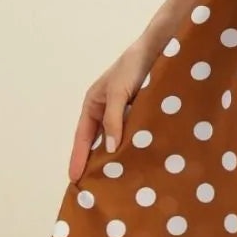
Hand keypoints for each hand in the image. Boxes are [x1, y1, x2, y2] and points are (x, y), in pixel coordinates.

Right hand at [68, 35, 158, 182]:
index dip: (78, 158)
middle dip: (95, 163)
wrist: (161, 48)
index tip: (74, 179)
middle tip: (93, 188)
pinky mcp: (142, 113)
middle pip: (97, 142)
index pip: (83, 137)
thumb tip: (109, 149)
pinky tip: (139, 163)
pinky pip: (134, 135)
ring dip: (116, 158)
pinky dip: (134, 148)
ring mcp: (124, 112)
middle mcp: (107, 110)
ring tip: (116, 182)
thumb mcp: (120, 92)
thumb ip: (114, 119)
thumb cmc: (134, 66)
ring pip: (116, 140)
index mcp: (93, 104)